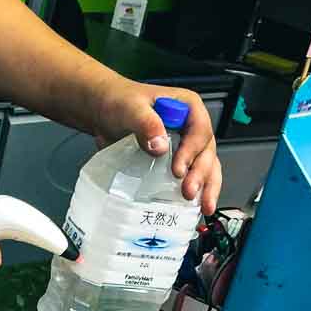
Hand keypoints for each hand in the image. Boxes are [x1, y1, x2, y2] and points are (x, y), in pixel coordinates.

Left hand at [92, 78, 221, 214]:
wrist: (104, 112)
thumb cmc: (120, 103)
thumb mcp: (131, 108)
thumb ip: (147, 123)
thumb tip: (160, 146)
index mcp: (188, 108)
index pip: (200, 131)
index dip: (192, 152)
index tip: (178, 170)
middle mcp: (191, 128)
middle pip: (206, 152)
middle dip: (201, 174)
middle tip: (189, 192)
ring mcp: (185, 146)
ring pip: (205, 167)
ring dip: (205, 187)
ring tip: (202, 207)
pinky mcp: (175, 162)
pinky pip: (190, 176)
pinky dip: (195, 191)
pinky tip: (193, 207)